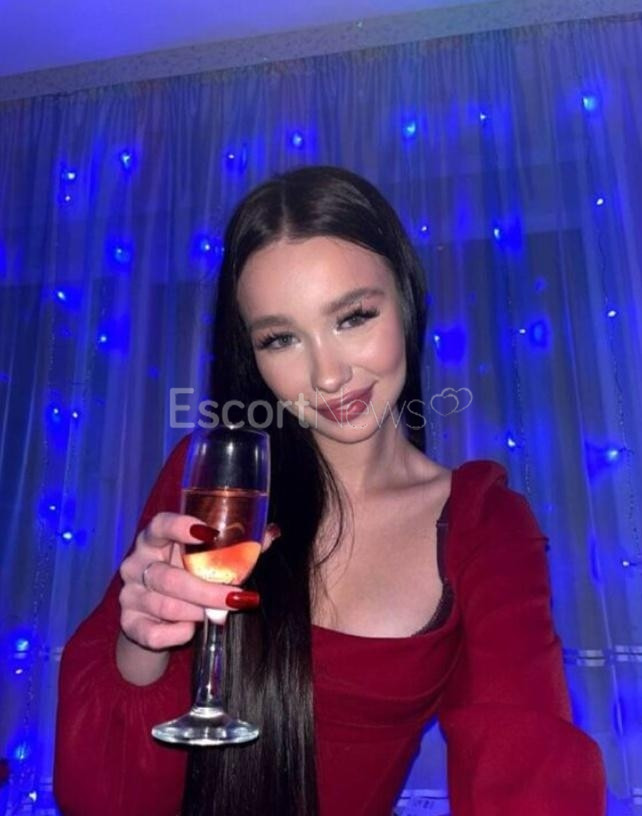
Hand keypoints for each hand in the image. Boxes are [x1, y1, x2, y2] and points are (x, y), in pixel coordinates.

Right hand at [118, 512, 280, 651]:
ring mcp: (130, 594)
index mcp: (154, 539)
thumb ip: (235, 547)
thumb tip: (270, 534)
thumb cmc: (186, 575)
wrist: (156, 616)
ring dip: (197, 613)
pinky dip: (177, 634)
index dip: (180, 527)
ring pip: (166, 606)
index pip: (160, 525)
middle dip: (207, 590)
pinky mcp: (129, 623)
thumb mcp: (204, 559)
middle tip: (238, 597)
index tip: (209, 533)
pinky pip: (153, 633)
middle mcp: (137, 564)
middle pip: (170, 578)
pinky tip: (191, 631)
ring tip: (219, 615)